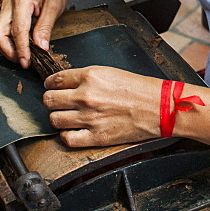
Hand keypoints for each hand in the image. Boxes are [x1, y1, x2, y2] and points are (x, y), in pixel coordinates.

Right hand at [0, 0, 67, 67]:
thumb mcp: (55, 7)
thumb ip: (45, 28)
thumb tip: (40, 47)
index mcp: (21, 1)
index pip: (17, 31)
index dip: (21, 49)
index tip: (26, 62)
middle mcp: (8, 4)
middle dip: (8, 52)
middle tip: (24, 61)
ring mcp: (5, 9)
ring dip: (5, 48)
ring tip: (22, 55)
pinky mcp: (6, 13)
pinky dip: (6, 42)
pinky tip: (19, 46)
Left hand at [43, 66, 160, 146]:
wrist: (160, 107)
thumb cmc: (141, 89)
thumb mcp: (110, 72)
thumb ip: (87, 77)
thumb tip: (69, 84)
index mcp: (90, 76)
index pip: (55, 80)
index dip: (50, 84)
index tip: (51, 87)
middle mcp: (86, 96)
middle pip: (49, 100)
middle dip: (52, 101)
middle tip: (58, 103)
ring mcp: (89, 118)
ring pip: (54, 120)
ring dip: (58, 118)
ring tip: (67, 117)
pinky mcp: (96, 137)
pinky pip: (67, 139)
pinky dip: (67, 136)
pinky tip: (73, 131)